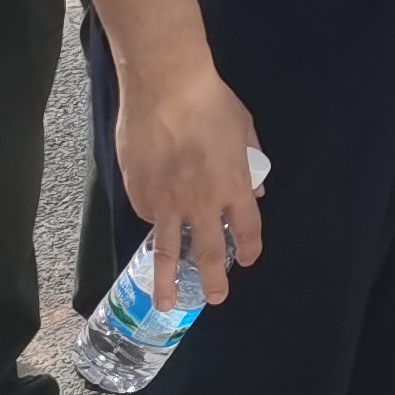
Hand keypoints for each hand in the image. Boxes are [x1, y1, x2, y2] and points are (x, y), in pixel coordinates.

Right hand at [112, 58, 263, 303]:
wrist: (166, 89)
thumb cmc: (211, 103)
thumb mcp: (244, 130)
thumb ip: (251, 163)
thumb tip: (254, 190)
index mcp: (234, 187)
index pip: (248, 230)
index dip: (250, 249)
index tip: (249, 260)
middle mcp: (203, 203)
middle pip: (211, 253)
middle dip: (213, 280)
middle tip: (214, 298)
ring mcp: (168, 202)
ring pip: (169, 252)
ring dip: (168, 282)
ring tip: (166, 304)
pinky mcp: (139, 195)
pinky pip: (149, 217)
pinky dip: (155, 224)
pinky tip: (155, 228)